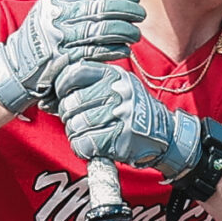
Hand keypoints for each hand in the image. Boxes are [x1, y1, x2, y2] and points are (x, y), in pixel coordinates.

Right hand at [0, 0, 144, 114]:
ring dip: (125, 31)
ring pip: (102, 30)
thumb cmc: (39, 40)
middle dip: (127, 10)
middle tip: (141, 15)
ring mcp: (61, 39)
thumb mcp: (48, 13)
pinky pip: (97, 52)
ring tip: (135, 33)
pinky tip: (125, 50)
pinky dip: (115, 50)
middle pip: (101, 8)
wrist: (17, 69)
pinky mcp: (66, 60)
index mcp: (55, 2)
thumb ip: (72, 2)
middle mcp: (58, 18)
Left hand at [54, 62, 202, 178]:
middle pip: (72, 102)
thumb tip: (55, 95)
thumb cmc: (134, 111)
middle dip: (67, 115)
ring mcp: (119, 115)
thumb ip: (92, 84)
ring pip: (76, 124)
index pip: (75, 73)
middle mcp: (117, 93)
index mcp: (114, 76)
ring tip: (82, 134)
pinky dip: (81, 147)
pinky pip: (85, 143)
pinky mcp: (119, 138)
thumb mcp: (120, 85)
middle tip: (73, 120)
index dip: (62, 87)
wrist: (165, 134)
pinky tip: (87, 146)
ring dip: (74, 133)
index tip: (62, 97)